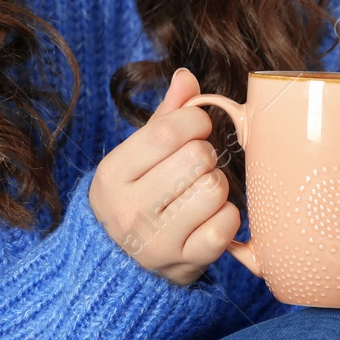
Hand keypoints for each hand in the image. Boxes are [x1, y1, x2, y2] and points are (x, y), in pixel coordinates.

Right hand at [88, 67, 241, 285]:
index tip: (198, 126)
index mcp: (112, 175)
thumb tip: (186, 76)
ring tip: (200, 190)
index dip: (195, 120)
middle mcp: (129, 211)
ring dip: (216, 184)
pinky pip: (226, 224)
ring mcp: (157, 242)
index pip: (166, 133)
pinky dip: (227, 215)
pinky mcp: (185, 264)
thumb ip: (164, 116)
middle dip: (206, 154)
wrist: (120, 262)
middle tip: (196, 164)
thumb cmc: (136, 195)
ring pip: (215, 189)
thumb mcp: (136, 154)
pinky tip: (209, 216)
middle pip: (197, 159)